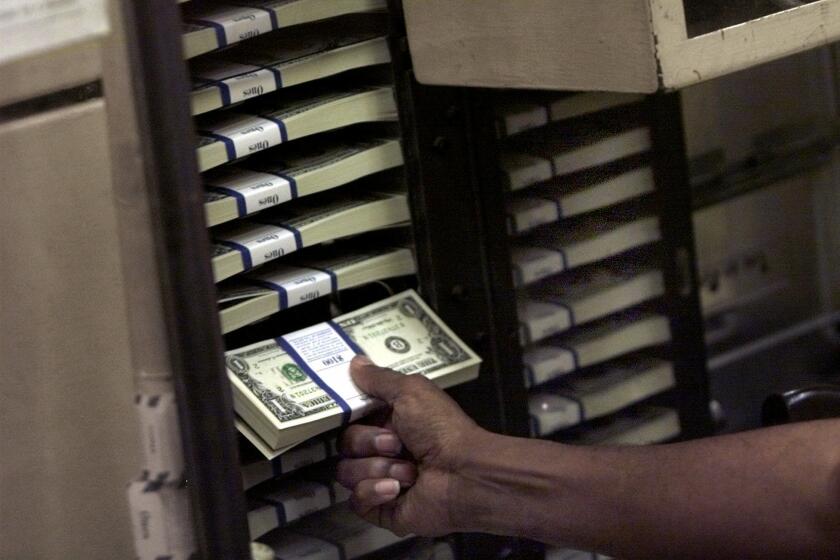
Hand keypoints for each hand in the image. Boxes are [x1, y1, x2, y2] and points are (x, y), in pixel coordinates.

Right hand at [336, 355, 484, 535]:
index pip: (351, 417)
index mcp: (390, 420)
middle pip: (345, 444)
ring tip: (408, 471)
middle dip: (368, 443)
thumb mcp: (411, 391)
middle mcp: (384, 449)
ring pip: (346, 472)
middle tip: (397, 444)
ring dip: (377, 468)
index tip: (352, 411)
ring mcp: (381, 479)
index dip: (349, 414)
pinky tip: (397, 489)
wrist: (465, 475)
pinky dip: (374, 492)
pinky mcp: (381, 508)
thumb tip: (355, 361)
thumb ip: (379, 378)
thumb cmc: (442, 430)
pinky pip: (356, 500)